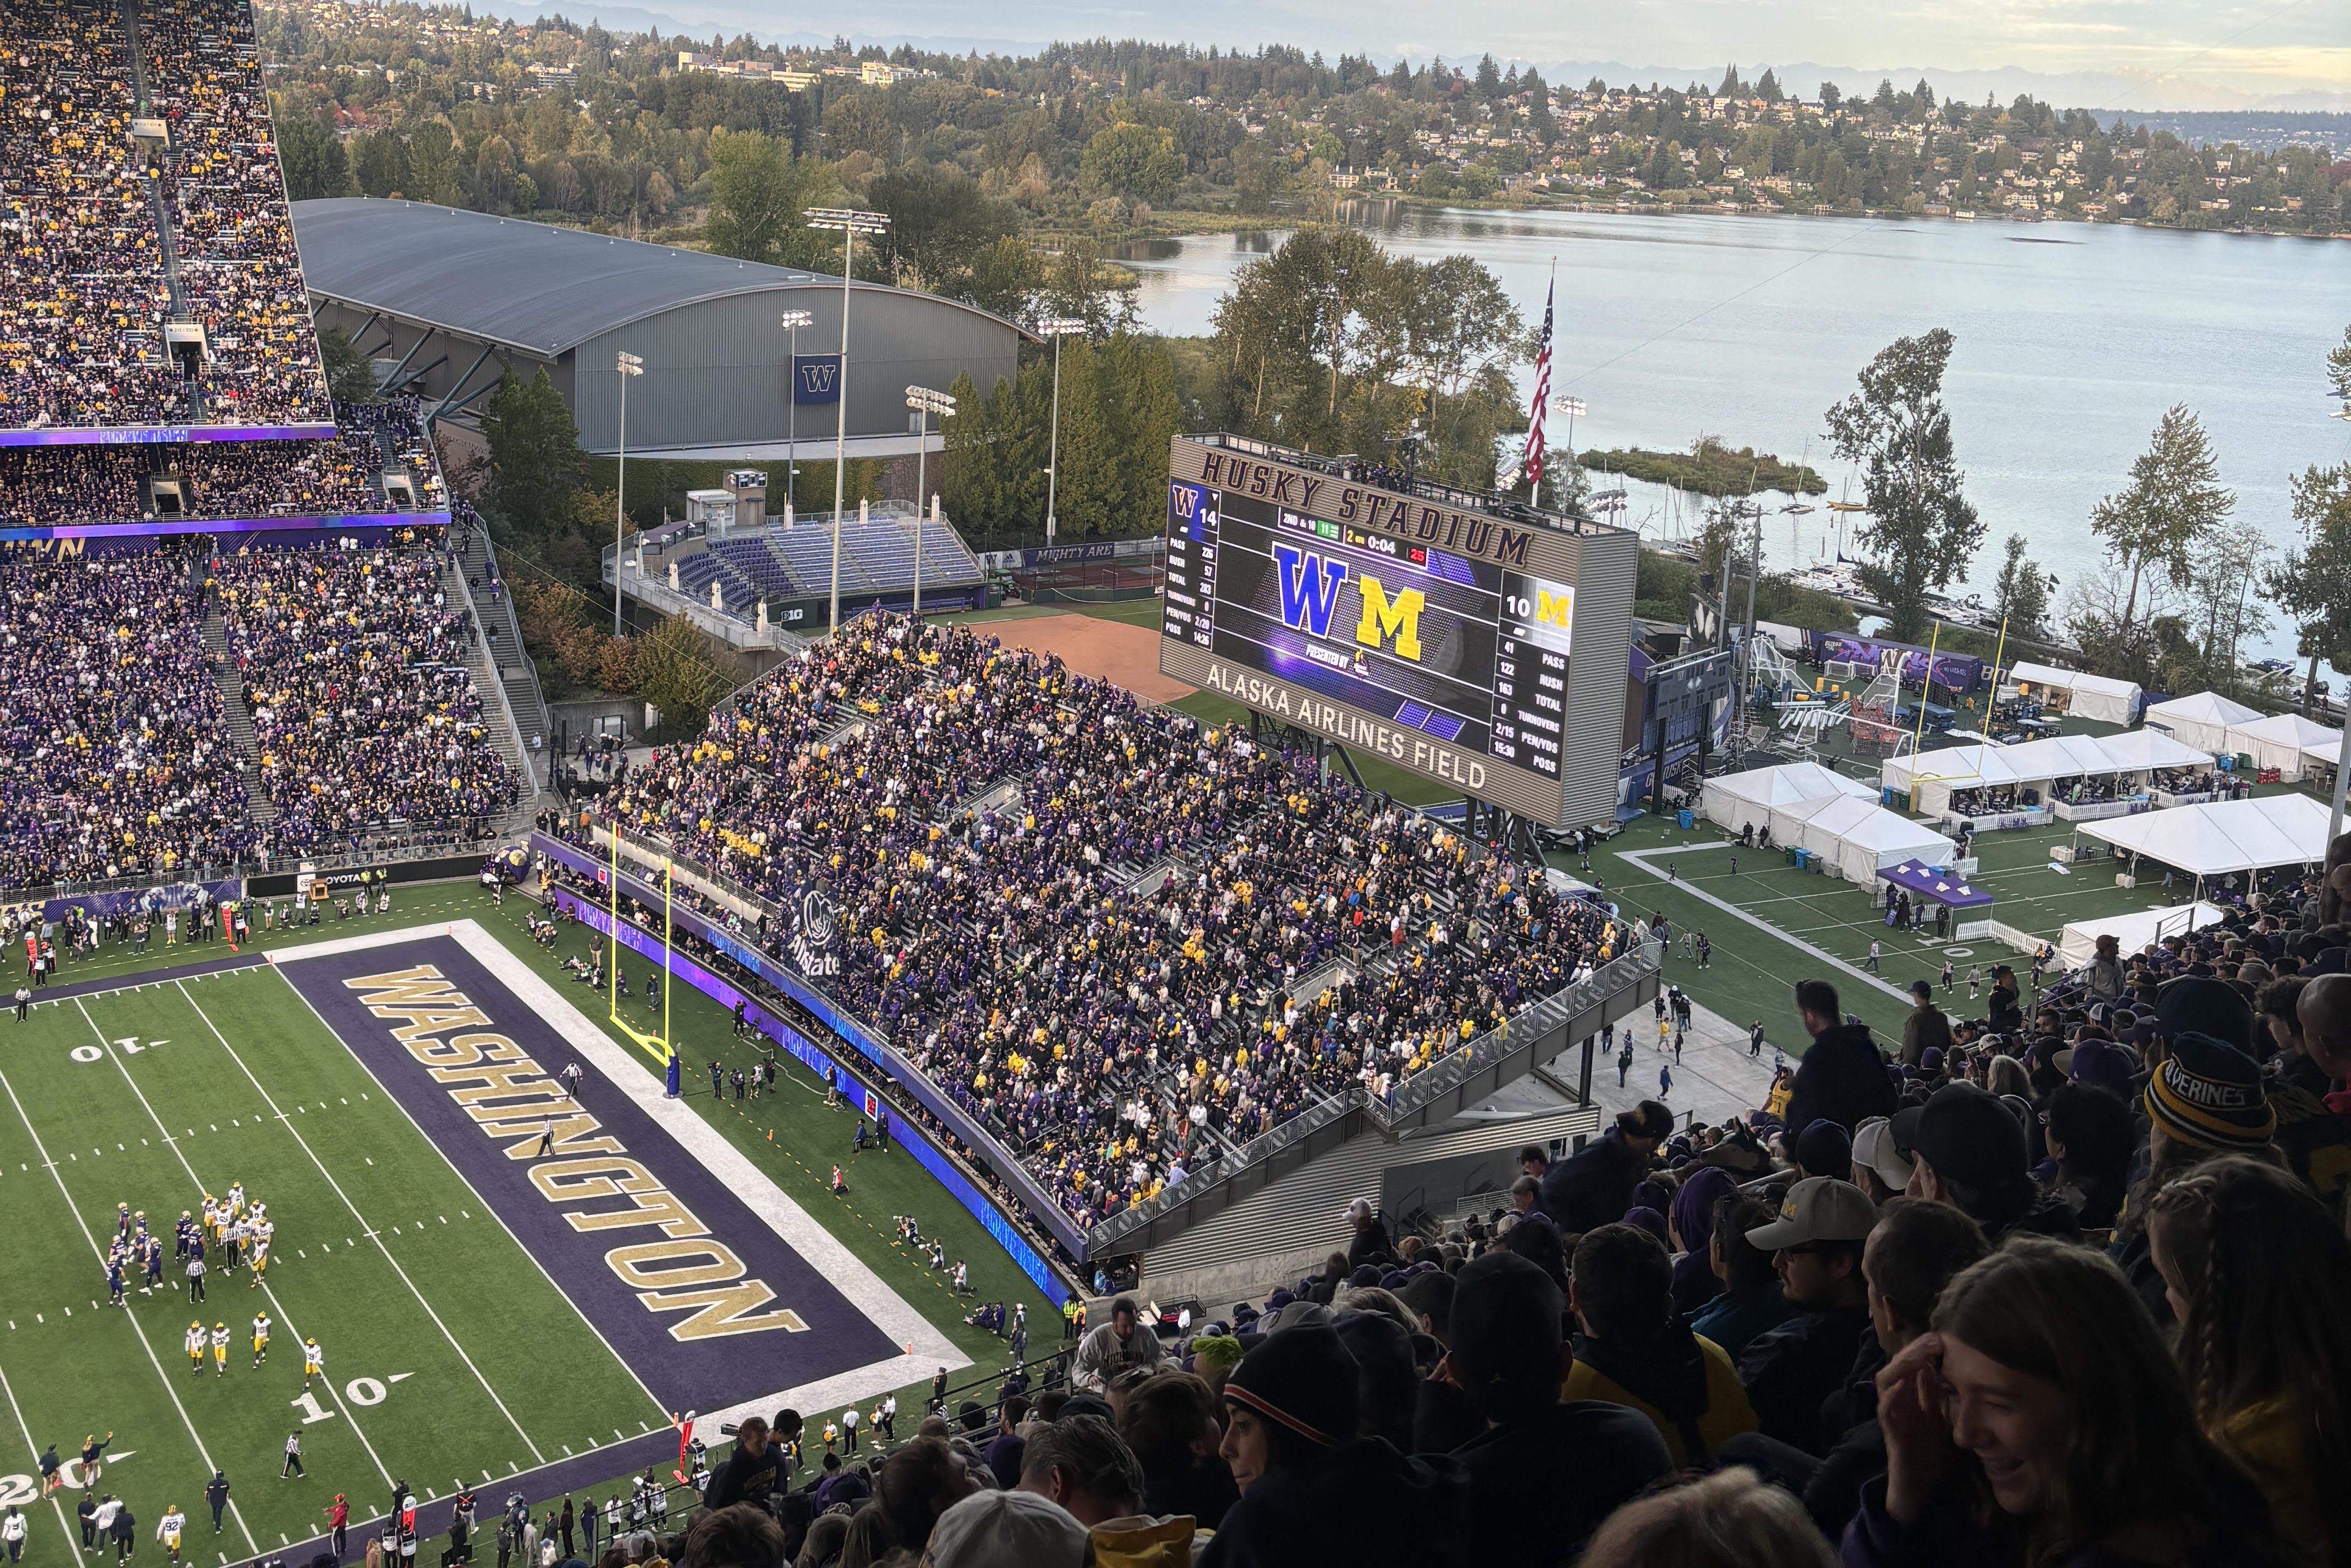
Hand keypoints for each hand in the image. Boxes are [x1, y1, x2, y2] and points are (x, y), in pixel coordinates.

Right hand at [1876, 1333, 1955, 1525]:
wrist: (1919, 1485)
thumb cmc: (1929, 1452)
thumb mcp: (1938, 1417)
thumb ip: (1935, 1394)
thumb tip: (1937, 1365)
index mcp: (1909, 1397)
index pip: (1910, 1365)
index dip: (1921, 1349)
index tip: (1939, 1338)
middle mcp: (1897, 1402)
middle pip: (1896, 1367)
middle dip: (1912, 1351)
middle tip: (1932, 1341)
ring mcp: (1892, 1416)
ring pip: (1885, 1382)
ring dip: (1901, 1367)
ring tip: (1918, 1356)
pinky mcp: (1891, 1433)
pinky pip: (1884, 1410)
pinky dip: (1891, 1396)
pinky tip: (1903, 1383)